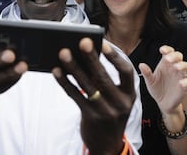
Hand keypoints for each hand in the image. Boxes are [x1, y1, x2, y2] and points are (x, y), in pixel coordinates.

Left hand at [53, 38, 134, 154]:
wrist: (108, 144)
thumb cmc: (111, 113)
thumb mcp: (117, 98)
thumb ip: (107, 80)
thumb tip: (87, 54)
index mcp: (129, 94)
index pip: (126, 72)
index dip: (115, 57)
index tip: (103, 43)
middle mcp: (120, 103)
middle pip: (104, 77)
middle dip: (91, 58)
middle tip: (82, 41)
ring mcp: (106, 111)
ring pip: (87, 86)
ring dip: (74, 68)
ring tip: (64, 52)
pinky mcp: (91, 117)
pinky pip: (75, 96)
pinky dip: (65, 82)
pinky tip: (57, 71)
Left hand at [139, 45, 186, 114]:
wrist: (162, 103)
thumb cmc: (156, 89)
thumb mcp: (150, 81)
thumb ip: (146, 73)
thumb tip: (141, 65)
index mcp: (165, 64)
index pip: (169, 52)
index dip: (167, 49)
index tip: (162, 50)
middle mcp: (174, 68)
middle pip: (179, 56)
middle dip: (175, 56)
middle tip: (168, 59)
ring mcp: (181, 76)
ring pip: (186, 66)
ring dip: (182, 66)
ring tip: (176, 68)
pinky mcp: (185, 86)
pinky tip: (181, 83)